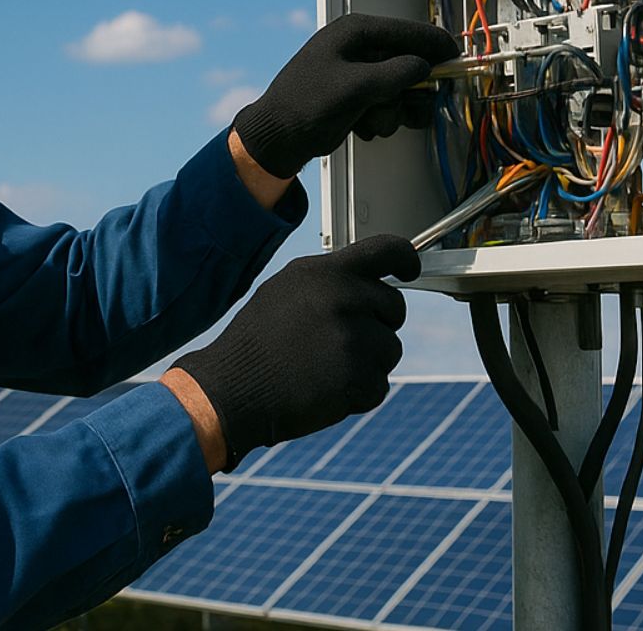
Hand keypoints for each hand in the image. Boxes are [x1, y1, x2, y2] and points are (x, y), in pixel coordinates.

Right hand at [169, 235, 419, 469]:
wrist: (231, 388)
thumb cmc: (256, 342)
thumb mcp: (286, 291)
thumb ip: (330, 282)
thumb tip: (368, 283)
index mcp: (325, 272)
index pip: (386, 250)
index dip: (405, 259)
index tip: (411, 269)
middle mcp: (343, 299)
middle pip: (394, 307)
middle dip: (377, 325)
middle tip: (338, 341)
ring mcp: (353, 339)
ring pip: (390, 349)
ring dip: (366, 363)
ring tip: (322, 367)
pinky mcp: (358, 378)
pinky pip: (379, 385)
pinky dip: (358, 393)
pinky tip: (323, 389)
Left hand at [233, 13, 459, 178]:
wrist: (278, 137)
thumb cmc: (306, 104)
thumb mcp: (358, 86)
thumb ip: (398, 73)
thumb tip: (426, 67)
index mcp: (356, 32)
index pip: (409, 32)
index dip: (435, 46)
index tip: (457, 60)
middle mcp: (359, 48)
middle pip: (410, 64)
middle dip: (410, 91)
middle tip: (409, 106)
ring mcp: (359, 74)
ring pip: (401, 90)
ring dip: (393, 111)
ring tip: (371, 120)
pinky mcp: (357, 97)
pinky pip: (388, 106)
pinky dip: (381, 120)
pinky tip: (363, 127)